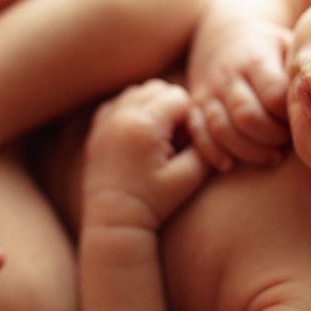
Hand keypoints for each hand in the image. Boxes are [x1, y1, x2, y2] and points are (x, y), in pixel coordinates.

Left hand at [83, 80, 209, 225]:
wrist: (114, 221)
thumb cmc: (154, 203)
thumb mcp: (188, 178)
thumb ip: (205, 148)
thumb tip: (213, 125)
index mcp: (144, 125)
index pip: (179, 97)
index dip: (191, 116)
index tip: (189, 140)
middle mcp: (121, 116)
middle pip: (159, 89)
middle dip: (173, 107)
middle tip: (176, 138)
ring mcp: (105, 121)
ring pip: (138, 91)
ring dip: (154, 106)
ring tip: (160, 136)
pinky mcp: (97, 130)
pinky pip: (119, 103)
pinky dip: (133, 110)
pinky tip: (140, 135)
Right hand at [186, 12, 292, 170]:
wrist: (222, 31)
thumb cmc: (268, 46)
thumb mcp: (288, 43)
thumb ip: (306, 66)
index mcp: (256, 58)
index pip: (273, 94)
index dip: (288, 115)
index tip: (299, 119)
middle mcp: (229, 75)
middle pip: (247, 115)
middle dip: (271, 137)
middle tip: (286, 143)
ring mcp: (209, 91)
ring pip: (221, 128)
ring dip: (248, 150)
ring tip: (271, 157)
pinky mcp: (194, 105)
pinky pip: (199, 133)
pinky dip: (212, 152)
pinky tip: (230, 165)